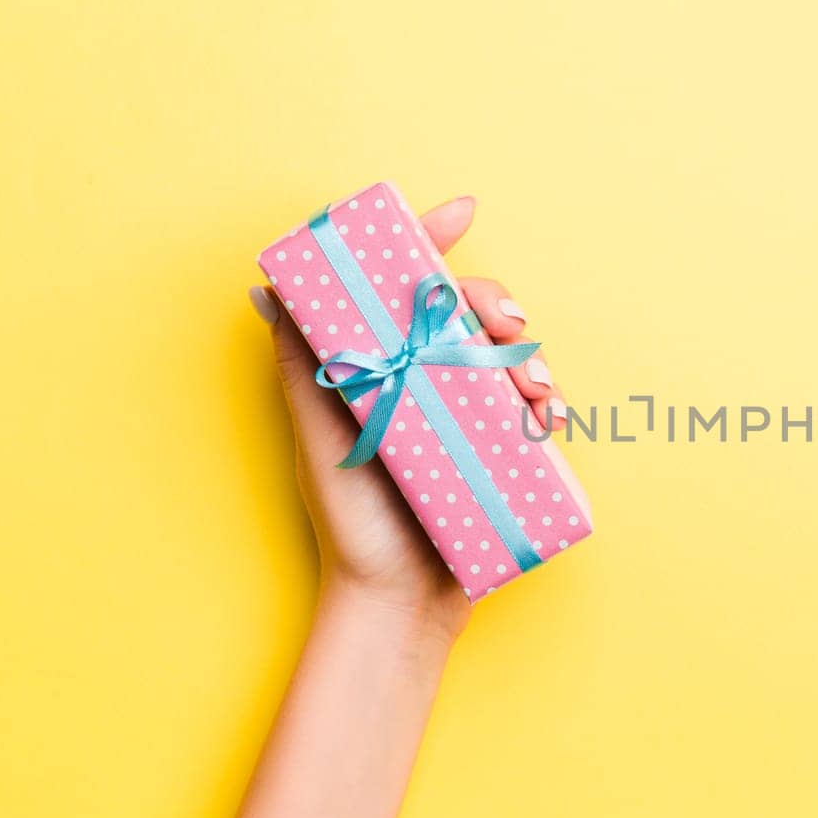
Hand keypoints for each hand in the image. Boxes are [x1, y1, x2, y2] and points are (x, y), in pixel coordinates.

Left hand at [247, 195, 566, 643]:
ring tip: (534, 391)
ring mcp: (468, 421)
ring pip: (511, 360)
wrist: (397, 606)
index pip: (407, 290)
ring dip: (531, 357)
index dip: (433, 242)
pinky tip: (550, 418)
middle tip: (508, 327)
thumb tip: (266, 290)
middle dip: (499, 305)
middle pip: (471, 316)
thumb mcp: (320, 439)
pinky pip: (534, 415)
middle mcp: (428, 387)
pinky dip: (549, 405)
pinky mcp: (502, 456)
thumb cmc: (350, 526)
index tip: (463, 212)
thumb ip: (303, 367)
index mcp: (383, 370)